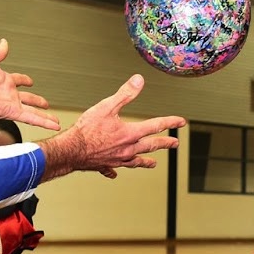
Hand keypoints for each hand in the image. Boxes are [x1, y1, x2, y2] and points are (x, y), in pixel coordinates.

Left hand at [0, 39, 61, 135]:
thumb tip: (3, 42)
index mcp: (4, 80)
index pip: (18, 80)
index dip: (25, 80)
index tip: (30, 81)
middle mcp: (8, 94)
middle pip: (28, 99)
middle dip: (37, 101)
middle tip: (46, 104)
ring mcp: (11, 104)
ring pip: (33, 111)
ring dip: (45, 116)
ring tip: (55, 120)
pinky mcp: (12, 112)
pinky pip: (31, 118)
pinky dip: (43, 121)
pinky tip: (52, 124)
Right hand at [42, 74, 184, 179]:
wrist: (72, 150)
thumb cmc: (87, 129)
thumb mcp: (107, 106)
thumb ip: (125, 94)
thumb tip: (139, 80)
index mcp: (130, 133)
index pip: (155, 126)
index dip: (170, 122)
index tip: (181, 122)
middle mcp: (128, 149)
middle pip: (151, 146)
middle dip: (164, 143)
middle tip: (175, 143)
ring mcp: (118, 159)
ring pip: (136, 161)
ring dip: (146, 161)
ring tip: (153, 164)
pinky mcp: (106, 165)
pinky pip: (114, 168)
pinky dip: (117, 169)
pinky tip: (116, 173)